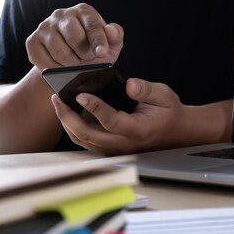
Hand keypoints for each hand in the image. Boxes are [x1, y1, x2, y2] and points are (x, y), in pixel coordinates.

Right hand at [26, 3, 123, 70]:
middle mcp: (61, 14)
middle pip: (74, 37)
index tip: (101, 53)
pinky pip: (44, 60)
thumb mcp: (110, 46)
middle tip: (87, 61)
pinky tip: (62, 68)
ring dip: (71, 64)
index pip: (92, 24)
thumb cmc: (94, 51)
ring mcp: (44, 26)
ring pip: (60, 51)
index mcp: (83, 11)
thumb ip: (115, 37)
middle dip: (84, 55)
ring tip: (76, 65)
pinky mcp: (32, 41)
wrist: (71, 64)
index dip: (98, 40)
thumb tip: (111, 30)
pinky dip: (56, 69)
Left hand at [51, 78, 191, 154]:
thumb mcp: (164, 95)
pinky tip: (68, 115)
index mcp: (138, 130)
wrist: (176, 131)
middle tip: (57, 98)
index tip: (81, 94)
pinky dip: (74, 130)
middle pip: (89, 135)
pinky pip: (87, 143)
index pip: (111, 121)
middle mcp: (125, 143)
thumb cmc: (168, 112)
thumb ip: (146, 90)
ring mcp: (116, 149)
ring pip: (84, 141)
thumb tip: (130, 85)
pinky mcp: (111, 149)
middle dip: (68, 117)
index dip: (94, 108)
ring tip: (59, 105)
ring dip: (67, 124)